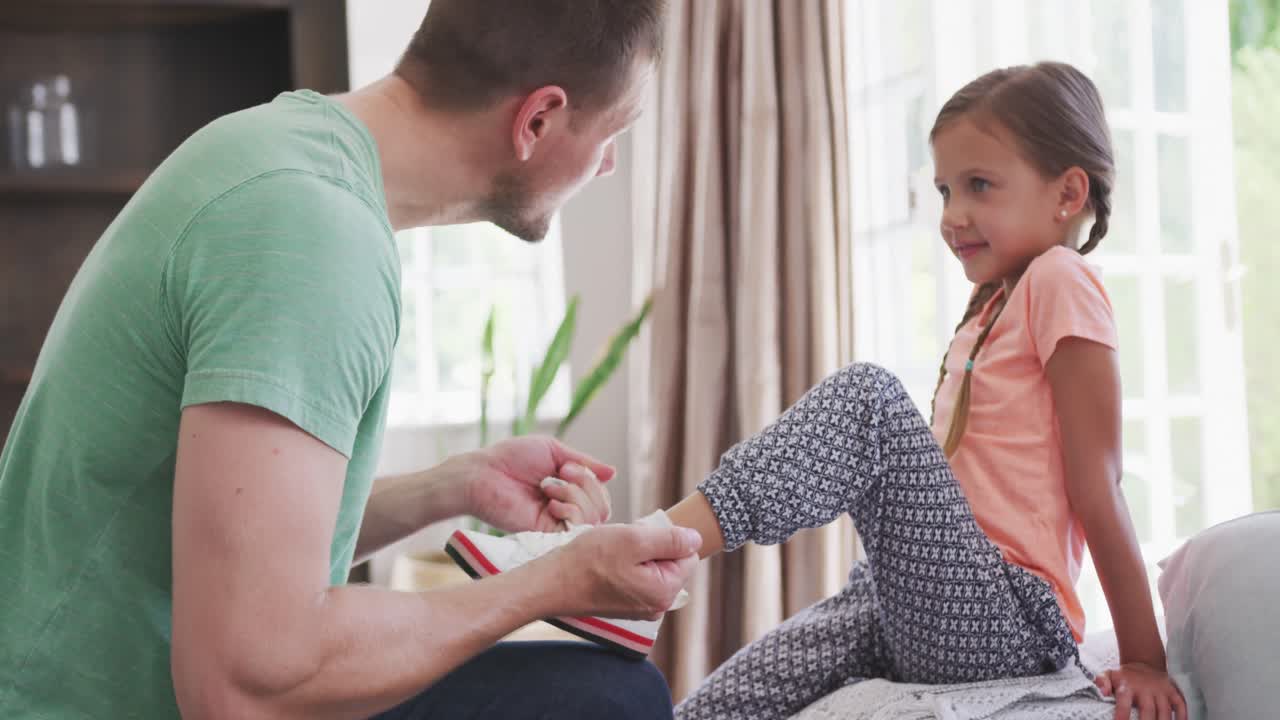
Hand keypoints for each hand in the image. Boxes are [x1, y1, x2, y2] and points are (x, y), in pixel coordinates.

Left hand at [454, 435, 613, 532]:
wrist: (483, 474)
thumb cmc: (512, 458)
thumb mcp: (555, 452)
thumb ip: (585, 464)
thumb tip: (613, 473)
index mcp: (568, 491)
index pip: (600, 495)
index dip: (592, 480)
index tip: (567, 467)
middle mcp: (566, 510)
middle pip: (603, 508)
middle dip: (587, 485)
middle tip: (561, 474)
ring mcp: (557, 524)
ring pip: (594, 518)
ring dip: (576, 495)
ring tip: (548, 487)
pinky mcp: (547, 535)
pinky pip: (577, 529)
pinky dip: (572, 512)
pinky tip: (552, 504)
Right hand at [539, 524, 701, 619]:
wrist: (552, 583)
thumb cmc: (589, 561)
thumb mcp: (634, 540)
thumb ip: (671, 540)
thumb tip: (696, 539)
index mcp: (664, 592)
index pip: (687, 555)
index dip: (666, 538)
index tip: (641, 536)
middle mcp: (656, 605)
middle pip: (670, 562)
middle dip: (651, 547)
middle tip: (624, 543)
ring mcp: (640, 608)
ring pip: (651, 567)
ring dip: (636, 554)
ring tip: (613, 553)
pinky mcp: (624, 605)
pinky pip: (636, 577)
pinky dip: (625, 564)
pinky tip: (606, 563)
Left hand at [1095, 663, 1187, 719]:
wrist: (1143, 663)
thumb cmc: (1125, 676)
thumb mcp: (1109, 675)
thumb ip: (1102, 681)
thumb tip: (1103, 692)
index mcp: (1128, 685)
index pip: (1124, 703)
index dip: (1122, 716)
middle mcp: (1146, 688)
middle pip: (1148, 710)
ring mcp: (1161, 690)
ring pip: (1165, 711)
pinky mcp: (1173, 691)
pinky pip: (1181, 705)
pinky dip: (1182, 716)